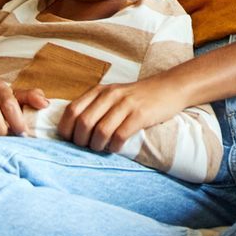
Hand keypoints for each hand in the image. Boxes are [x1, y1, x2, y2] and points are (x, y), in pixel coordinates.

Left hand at [60, 76, 188, 154]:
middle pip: (83, 123)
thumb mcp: (112, 95)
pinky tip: (117, 146)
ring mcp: (125, 104)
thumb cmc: (137, 97)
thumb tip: (73, 130)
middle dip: (81, 141)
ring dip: (98, 146)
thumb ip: (94, 107)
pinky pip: (120, 135)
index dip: (67, 129)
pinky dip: (114, 146)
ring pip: (100, 131)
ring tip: (103, 148)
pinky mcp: (140, 114)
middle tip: (88, 147)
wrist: (169, 87)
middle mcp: (110, 95)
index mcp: (99, 90)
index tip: (71, 141)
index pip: (71, 110)